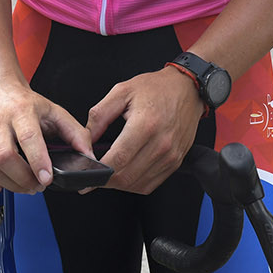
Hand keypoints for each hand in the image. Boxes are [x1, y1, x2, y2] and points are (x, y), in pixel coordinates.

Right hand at [0, 81, 91, 194]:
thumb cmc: (25, 104)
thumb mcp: (55, 113)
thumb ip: (76, 134)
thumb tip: (89, 156)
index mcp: (22, 110)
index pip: (29, 138)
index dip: (37, 161)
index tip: (45, 179)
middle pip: (5, 157)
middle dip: (23, 180)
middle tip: (36, 186)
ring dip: (7, 184)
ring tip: (21, 185)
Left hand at [86, 67, 205, 194]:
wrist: (187, 88)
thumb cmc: (156, 88)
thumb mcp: (122, 91)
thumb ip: (99, 116)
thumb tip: (85, 140)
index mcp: (145, 124)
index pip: (117, 159)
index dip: (98, 171)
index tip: (85, 173)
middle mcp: (161, 143)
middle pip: (126, 176)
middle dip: (105, 180)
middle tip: (93, 175)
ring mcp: (170, 155)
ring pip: (137, 184)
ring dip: (118, 184)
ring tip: (108, 172)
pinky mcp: (175, 162)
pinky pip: (150, 184)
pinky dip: (134, 184)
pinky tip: (125, 172)